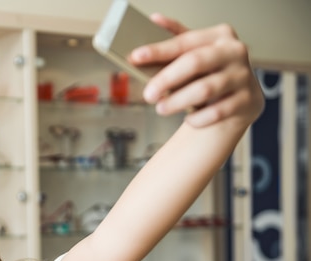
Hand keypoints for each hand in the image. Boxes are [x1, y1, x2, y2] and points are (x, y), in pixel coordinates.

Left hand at [128, 13, 263, 127]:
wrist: (241, 98)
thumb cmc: (211, 72)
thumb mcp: (195, 52)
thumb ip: (176, 38)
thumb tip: (154, 19)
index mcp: (219, 35)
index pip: (184, 41)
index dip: (158, 50)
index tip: (136, 57)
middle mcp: (234, 52)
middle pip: (194, 62)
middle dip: (166, 79)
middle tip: (148, 94)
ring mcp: (243, 76)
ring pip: (204, 90)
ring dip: (177, 102)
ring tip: (161, 108)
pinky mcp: (248, 101)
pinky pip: (217, 112)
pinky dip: (198, 118)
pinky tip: (189, 119)